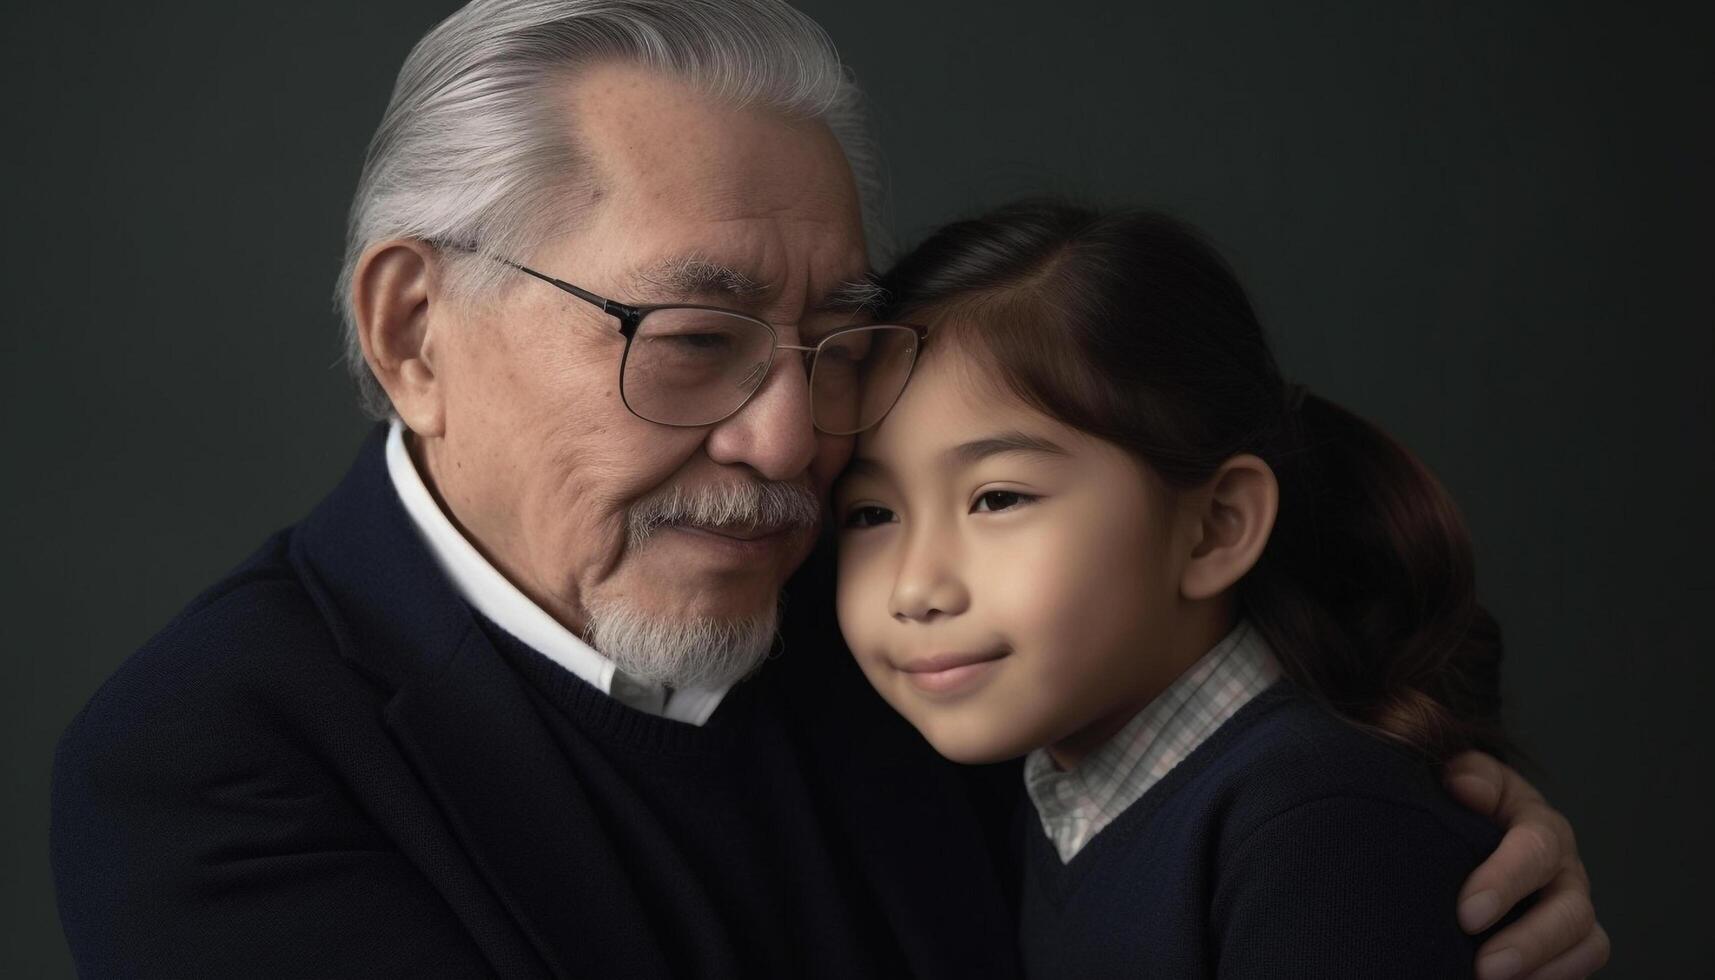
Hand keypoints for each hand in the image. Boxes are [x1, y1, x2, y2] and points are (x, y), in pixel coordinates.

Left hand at [1444, 751, 1609, 978]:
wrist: (1470, 827)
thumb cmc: (1463, 805)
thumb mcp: (1464, 780)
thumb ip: (1468, 776)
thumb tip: (1463, 783)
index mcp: (1538, 824)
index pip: (1536, 849)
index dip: (1505, 882)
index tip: (1467, 915)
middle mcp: (1565, 868)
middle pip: (1570, 909)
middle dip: (1529, 942)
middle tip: (1485, 968)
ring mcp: (1572, 906)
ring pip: (1586, 943)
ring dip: (1544, 969)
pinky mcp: (1569, 941)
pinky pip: (1580, 963)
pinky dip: (1555, 978)